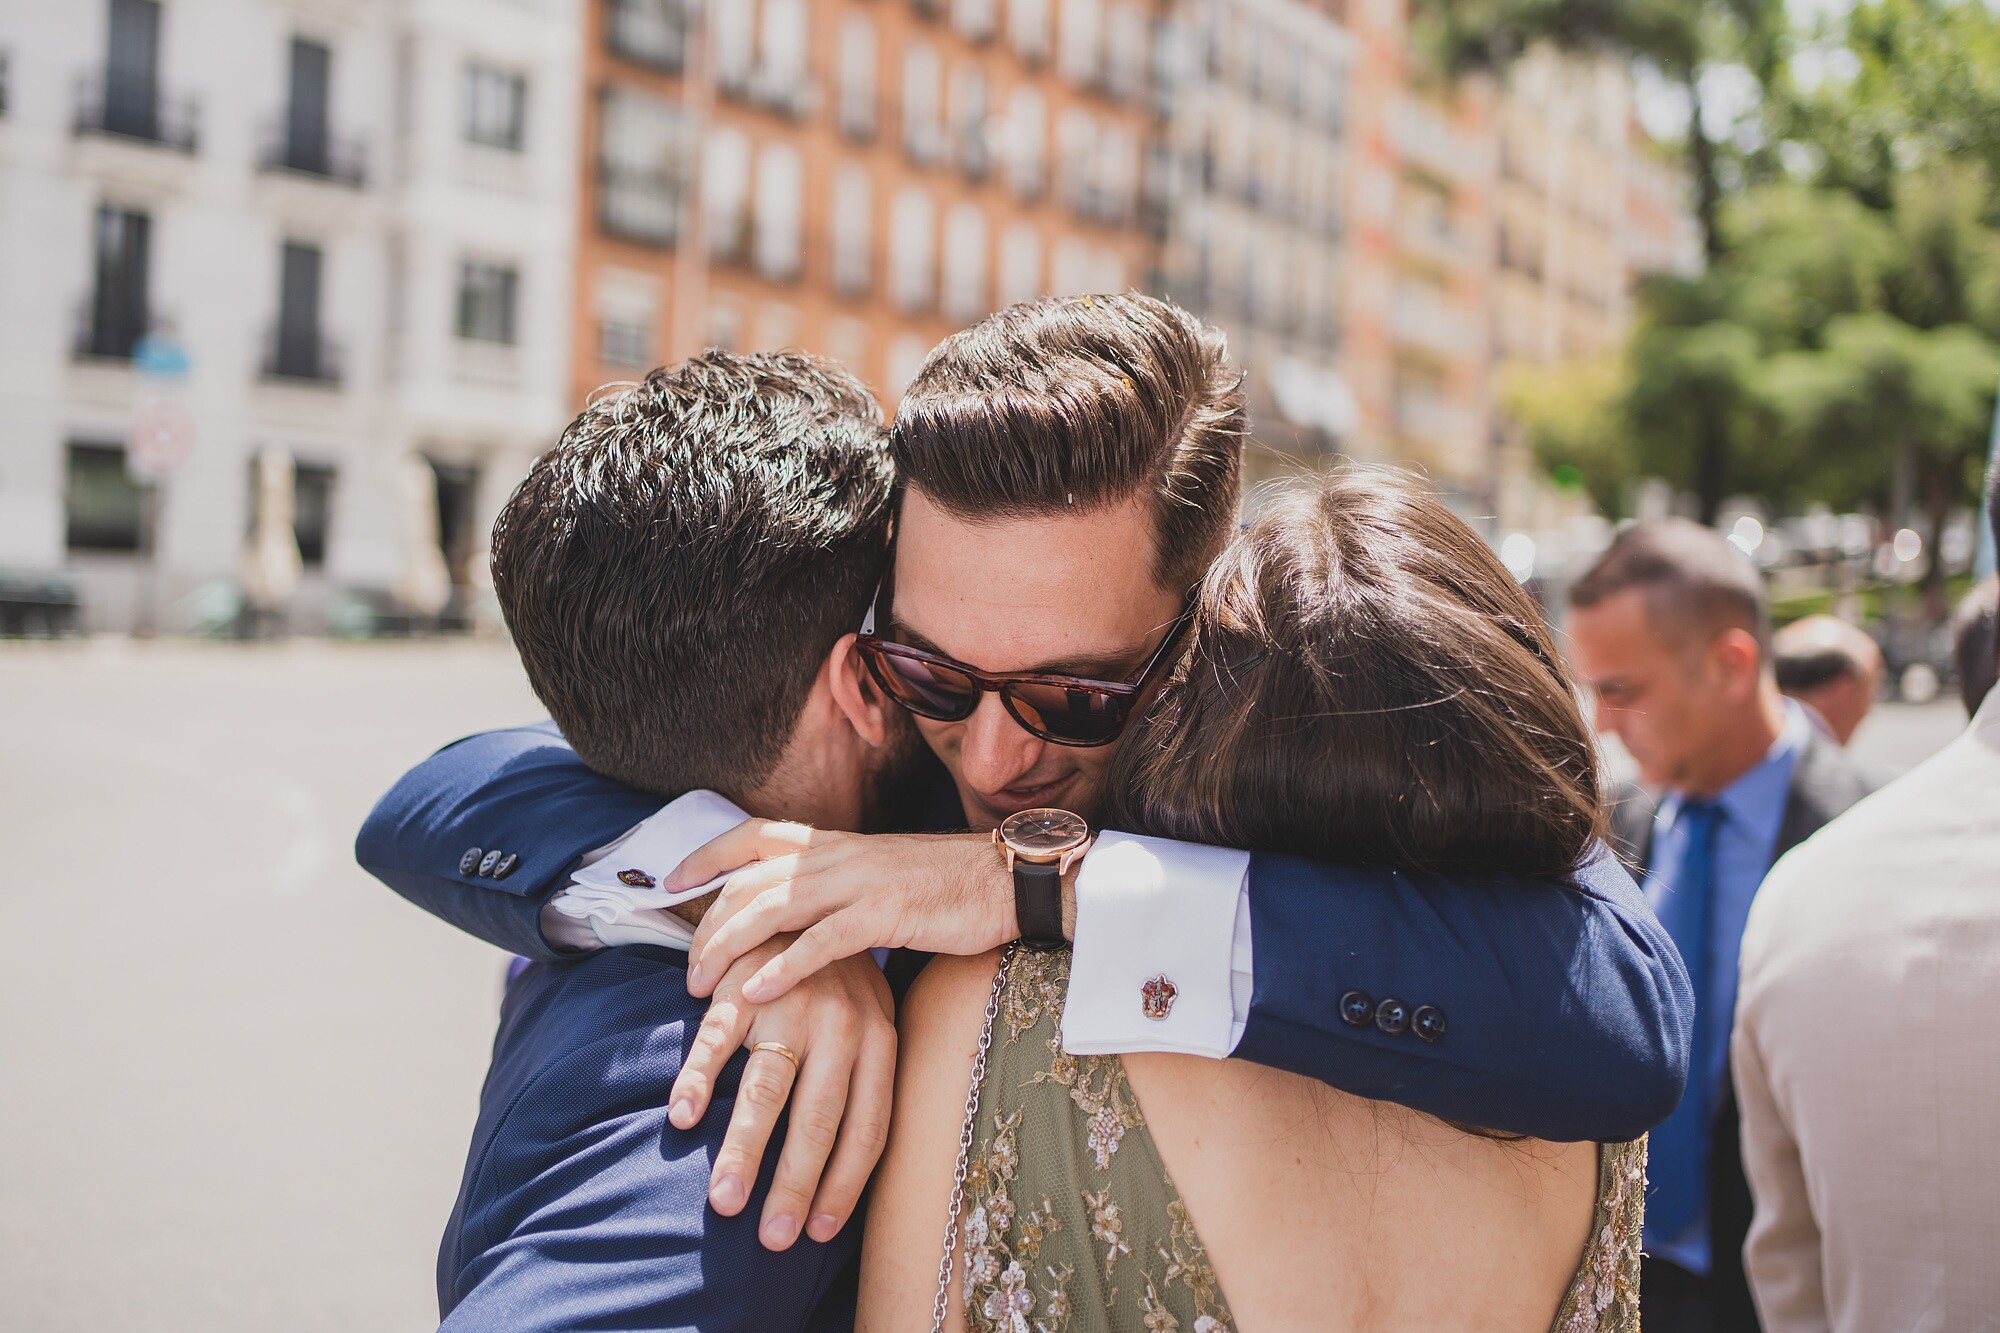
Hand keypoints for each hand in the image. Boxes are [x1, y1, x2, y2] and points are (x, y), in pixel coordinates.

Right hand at [668, 935, 895, 1251]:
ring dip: (743, 1149)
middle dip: (794, 1184)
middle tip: (773, 1239)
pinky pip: (717, 1041)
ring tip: (724, 1201)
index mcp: (879, 1041)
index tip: (818, 1234)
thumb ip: (864, 1086)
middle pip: (818, 1119)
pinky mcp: (743, 986)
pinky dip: (696, 1080)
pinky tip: (680, 1119)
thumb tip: (848, 1179)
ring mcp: (790, 1005)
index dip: (843, 1184)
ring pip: (767, 1088)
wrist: (802, 904)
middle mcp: (842, 1025)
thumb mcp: (872, 1025)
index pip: (868, 1128)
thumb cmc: (838, 987)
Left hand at [674, 822, 1021, 1002]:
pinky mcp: (888, 913)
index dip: (707, 855)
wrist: (1009, 878)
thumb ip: (837, 889)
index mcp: (837, 845)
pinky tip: (754, 992)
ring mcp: (863, 881)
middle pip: (752, 880)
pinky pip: (823, 940)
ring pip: (775, 906)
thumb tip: (796, 915)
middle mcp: (841, 855)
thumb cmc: (947, 887)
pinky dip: (783, 966)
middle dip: (709, 923)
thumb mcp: (880, 877)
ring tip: (701, 985)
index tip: (669, 880)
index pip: (756, 836)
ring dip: (730, 945)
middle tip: (685, 968)